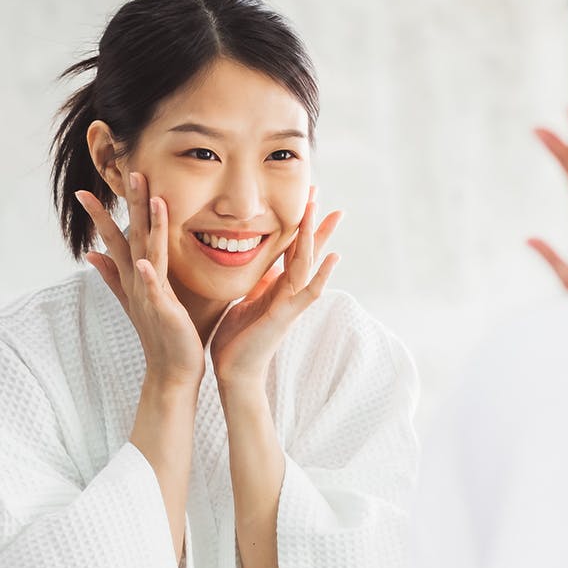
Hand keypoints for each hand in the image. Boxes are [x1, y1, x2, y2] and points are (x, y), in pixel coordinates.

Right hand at [76, 171, 204, 387]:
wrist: (171, 371)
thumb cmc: (161, 335)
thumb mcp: (135, 299)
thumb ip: (113, 276)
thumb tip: (92, 254)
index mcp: (135, 277)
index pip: (118, 237)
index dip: (105, 212)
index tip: (89, 187)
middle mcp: (138, 282)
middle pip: (132, 236)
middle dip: (131, 204)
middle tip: (130, 170)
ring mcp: (148, 295)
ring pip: (147, 254)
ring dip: (148, 227)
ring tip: (150, 199)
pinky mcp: (162, 312)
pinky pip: (154, 291)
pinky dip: (148, 278)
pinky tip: (144, 264)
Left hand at [210, 186, 340, 390]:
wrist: (234, 373)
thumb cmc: (237, 342)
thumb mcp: (246, 302)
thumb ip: (259, 285)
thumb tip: (267, 268)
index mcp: (277, 287)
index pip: (291, 249)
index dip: (299, 225)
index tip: (305, 199)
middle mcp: (288, 292)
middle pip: (305, 251)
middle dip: (314, 222)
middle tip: (322, 193)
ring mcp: (290, 304)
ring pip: (307, 264)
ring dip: (316, 238)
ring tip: (325, 212)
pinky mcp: (285, 316)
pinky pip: (307, 293)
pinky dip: (321, 275)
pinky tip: (333, 258)